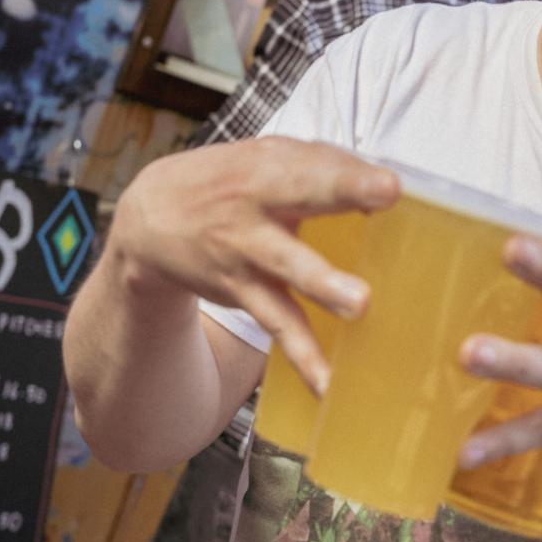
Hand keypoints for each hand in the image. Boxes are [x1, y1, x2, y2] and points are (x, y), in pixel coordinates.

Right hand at [108, 136, 398, 391]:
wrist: (151, 219)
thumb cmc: (228, 182)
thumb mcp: (265, 158)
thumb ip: (323, 166)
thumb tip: (388, 184)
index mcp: (267, 167)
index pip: (313, 165)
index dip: (351, 175)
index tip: (391, 187)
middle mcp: (254, 208)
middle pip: (299, 203)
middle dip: (340, 198)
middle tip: (382, 206)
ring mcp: (245, 253)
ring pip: (287, 272)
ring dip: (323, 287)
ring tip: (360, 305)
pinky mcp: (241, 293)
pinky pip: (277, 325)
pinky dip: (303, 356)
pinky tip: (326, 383)